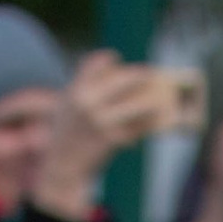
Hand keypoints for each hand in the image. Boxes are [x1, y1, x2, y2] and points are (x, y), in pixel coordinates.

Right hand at [33, 53, 176, 216]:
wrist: (63, 164)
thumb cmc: (65, 131)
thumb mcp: (65, 101)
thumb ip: (82, 81)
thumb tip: (108, 63)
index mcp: (76, 89)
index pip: (97, 63)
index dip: (109, 59)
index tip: (116, 58)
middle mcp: (88, 102)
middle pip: (121, 80)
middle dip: (138, 76)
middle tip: (149, 73)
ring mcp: (101, 121)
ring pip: (134, 106)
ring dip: (150, 102)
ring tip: (159, 100)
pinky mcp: (112, 140)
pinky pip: (136, 129)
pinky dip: (147, 125)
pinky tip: (155, 122)